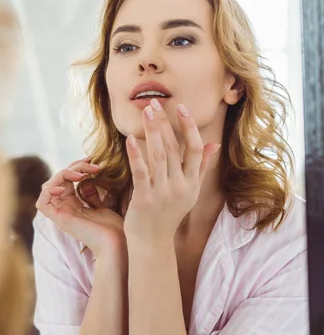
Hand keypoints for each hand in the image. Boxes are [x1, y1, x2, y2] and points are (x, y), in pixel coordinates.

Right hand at [36, 158, 124, 258]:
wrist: (118, 242)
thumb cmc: (114, 228)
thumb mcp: (101, 204)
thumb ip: (91, 193)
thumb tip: (86, 179)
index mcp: (74, 205)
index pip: (66, 180)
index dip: (75, 166)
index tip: (92, 161)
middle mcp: (65, 208)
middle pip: (57, 180)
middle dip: (73, 167)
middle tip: (91, 165)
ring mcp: (61, 214)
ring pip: (48, 187)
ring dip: (62, 175)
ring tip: (80, 175)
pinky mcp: (60, 219)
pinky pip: (42, 203)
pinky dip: (49, 191)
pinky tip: (64, 187)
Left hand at [123, 99, 219, 247]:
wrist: (152, 242)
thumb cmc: (169, 214)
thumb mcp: (190, 192)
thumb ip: (201, 167)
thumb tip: (214, 144)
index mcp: (192, 182)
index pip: (195, 149)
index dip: (189, 127)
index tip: (181, 107)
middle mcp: (180, 186)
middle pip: (174, 148)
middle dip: (164, 123)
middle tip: (154, 102)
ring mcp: (163, 192)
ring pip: (159, 155)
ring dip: (152, 131)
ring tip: (146, 111)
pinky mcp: (145, 198)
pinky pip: (141, 172)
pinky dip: (136, 154)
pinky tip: (130, 139)